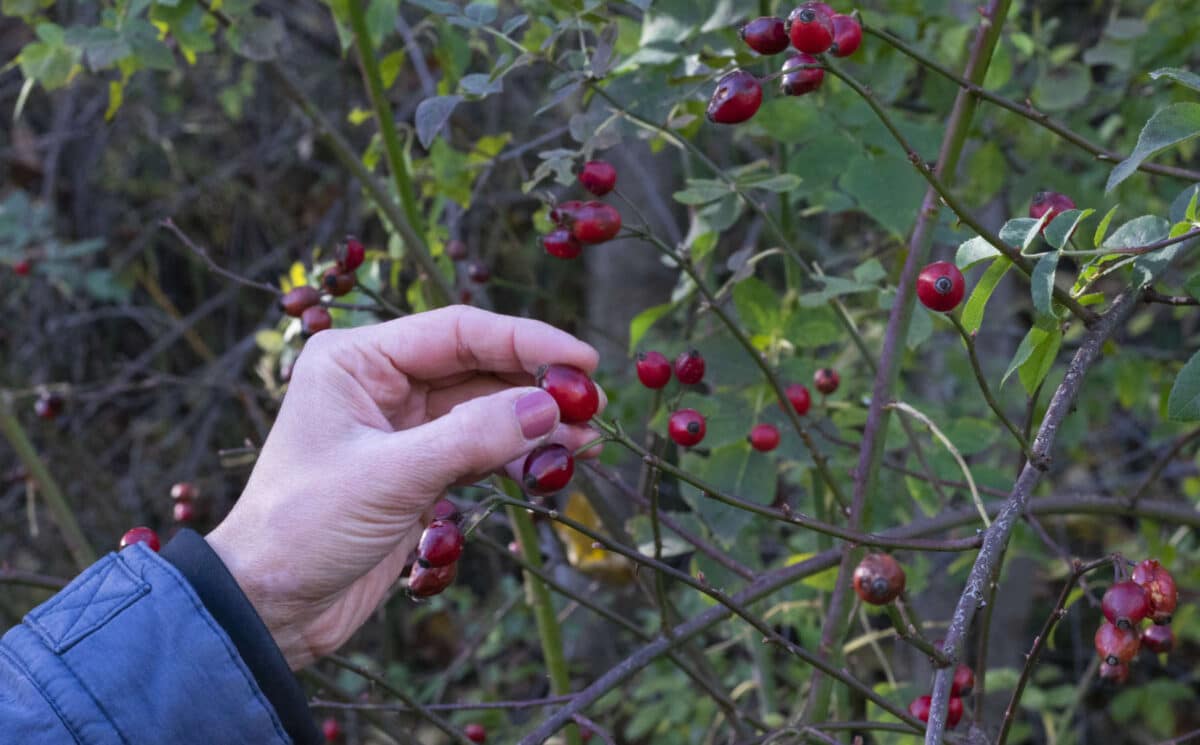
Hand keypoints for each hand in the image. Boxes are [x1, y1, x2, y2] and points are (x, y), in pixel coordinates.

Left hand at [205, 306, 603, 668]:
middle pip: (479, 367)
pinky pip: (480, 448)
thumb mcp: (391, 477)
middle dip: (536, 385)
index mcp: (357, 359)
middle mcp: (381, 382)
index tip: (583, 360)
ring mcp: (402, 426)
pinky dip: (517, 456)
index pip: (458, 332)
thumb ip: (473, 438)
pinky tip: (555, 465)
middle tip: (593, 405)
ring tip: (586, 442)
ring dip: (535, 424)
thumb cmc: (304, 527)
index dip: (526, 341)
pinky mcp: (417, 469)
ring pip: (486, 409)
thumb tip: (549, 406)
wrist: (268, 608)